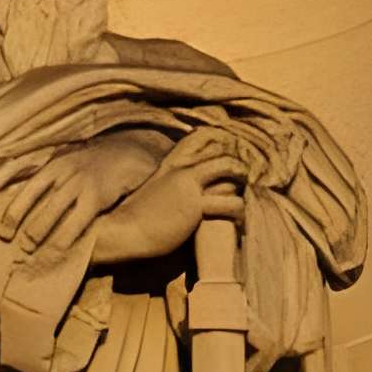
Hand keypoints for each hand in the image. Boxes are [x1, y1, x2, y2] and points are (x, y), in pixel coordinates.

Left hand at [0, 133, 164, 255]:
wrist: (127, 157)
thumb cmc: (86, 165)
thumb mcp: (61, 161)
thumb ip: (39, 174)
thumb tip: (5, 190)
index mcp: (48, 159)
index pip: (13, 167)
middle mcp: (60, 167)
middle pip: (29, 193)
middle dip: (13, 216)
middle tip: (2, 236)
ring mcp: (78, 181)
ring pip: (50, 210)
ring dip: (36, 231)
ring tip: (26, 248)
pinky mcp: (96, 197)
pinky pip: (76, 222)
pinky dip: (64, 238)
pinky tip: (56, 251)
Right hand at [93, 132, 247, 264]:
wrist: (123, 232)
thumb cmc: (135, 219)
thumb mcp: (152, 193)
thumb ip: (168, 187)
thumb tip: (178, 193)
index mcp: (169, 164)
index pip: (196, 139)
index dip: (216, 141)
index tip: (228, 149)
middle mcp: (180, 169)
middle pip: (218, 152)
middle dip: (236, 161)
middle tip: (246, 173)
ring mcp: (188, 185)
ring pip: (227, 169)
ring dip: (242, 180)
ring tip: (249, 191)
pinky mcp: (195, 206)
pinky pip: (229, 202)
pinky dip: (239, 209)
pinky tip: (242, 218)